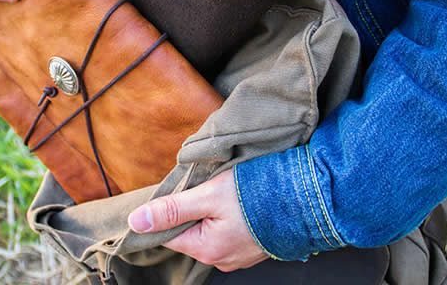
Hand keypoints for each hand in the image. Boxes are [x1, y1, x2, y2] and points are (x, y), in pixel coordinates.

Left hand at [127, 169, 267, 271]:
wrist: (309, 197)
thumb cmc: (258, 194)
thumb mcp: (208, 195)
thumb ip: (172, 209)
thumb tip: (136, 222)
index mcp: (206, 249)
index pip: (166, 233)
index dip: (165, 210)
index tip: (176, 190)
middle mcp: (221, 259)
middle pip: (188, 232)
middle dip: (190, 209)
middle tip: (205, 186)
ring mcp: (239, 255)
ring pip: (209, 230)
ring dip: (210, 211)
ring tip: (226, 192)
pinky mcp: (254, 246)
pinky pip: (229, 232)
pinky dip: (228, 216)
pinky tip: (239, 201)